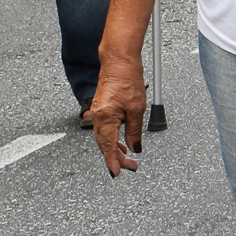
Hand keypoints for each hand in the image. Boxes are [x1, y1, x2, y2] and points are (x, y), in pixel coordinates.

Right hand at [88, 52, 146, 176]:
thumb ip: (134, 131)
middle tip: (131, 167)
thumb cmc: (128, 80)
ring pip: (105, 138)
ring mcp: (98, 113)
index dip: (112, 161)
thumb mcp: (137, 109)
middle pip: (105, 145)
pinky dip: (113, 139)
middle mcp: (98, 116)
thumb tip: (135, 147)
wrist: (119, 62)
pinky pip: (106, 130)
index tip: (117, 172)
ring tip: (128, 159)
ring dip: (116, 149)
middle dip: (117, 158)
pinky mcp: (102, 109)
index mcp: (105, 117)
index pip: (108, 146)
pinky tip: (122, 144)